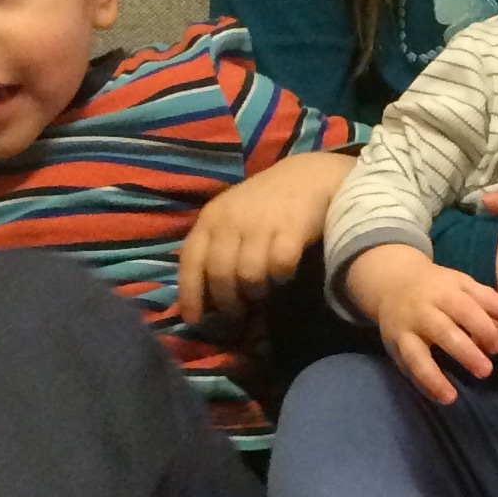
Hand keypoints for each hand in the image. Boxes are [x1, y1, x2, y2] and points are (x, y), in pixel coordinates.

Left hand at [179, 149, 354, 323]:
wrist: (308, 176)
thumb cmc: (264, 203)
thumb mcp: (231, 216)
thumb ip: (215, 247)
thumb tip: (203, 297)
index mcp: (211, 217)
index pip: (191, 261)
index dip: (189, 294)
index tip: (194, 320)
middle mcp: (231, 220)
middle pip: (220, 275)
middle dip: (228, 302)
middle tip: (238, 312)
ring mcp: (261, 223)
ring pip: (248, 276)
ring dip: (255, 292)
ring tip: (262, 292)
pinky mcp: (291, 228)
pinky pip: (279, 268)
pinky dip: (281, 277)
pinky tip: (284, 274)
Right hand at [343, 245, 497, 403]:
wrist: (391, 282)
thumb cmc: (437, 286)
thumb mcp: (462, 284)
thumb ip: (489, 300)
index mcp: (442, 293)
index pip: (464, 309)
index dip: (482, 328)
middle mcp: (421, 312)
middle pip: (442, 332)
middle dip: (463, 352)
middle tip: (486, 372)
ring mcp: (404, 331)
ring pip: (416, 356)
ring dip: (432, 377)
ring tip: (450, 397)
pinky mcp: (393, 348)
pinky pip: (406, 369)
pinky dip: (420, 384)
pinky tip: (437, 397)